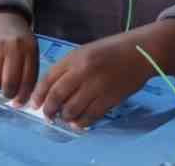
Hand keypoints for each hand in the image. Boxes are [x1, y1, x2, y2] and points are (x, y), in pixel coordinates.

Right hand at [0, 11, 37, 105]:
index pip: (28, 80)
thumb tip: (21, 100)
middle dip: (9, 94)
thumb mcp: (30, 50)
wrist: (2, 18)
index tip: (20, 103)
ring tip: (0, 79)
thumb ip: (29, 73)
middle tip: (9, 94)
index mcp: (29, 49)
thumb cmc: (19, 40)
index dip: (24, 96)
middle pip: (9, 82)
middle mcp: (12, 47)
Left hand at [30, 19, 174, 129]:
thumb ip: (68, 68)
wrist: (139, 52)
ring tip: (63, 118)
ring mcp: (97, 86)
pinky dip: (81, 122)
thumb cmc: (110, 51)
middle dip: (48, 109)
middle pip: (57, 95)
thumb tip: (51, 90)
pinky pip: (90, 116)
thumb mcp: (84, 52)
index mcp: (75, 57)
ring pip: (72, 108)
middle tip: (47, 116)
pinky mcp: (110, 99)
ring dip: (64, 117)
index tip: (34, 104)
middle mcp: (83, 71)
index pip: (49, 78)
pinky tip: (77, 123)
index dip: (39, 93)